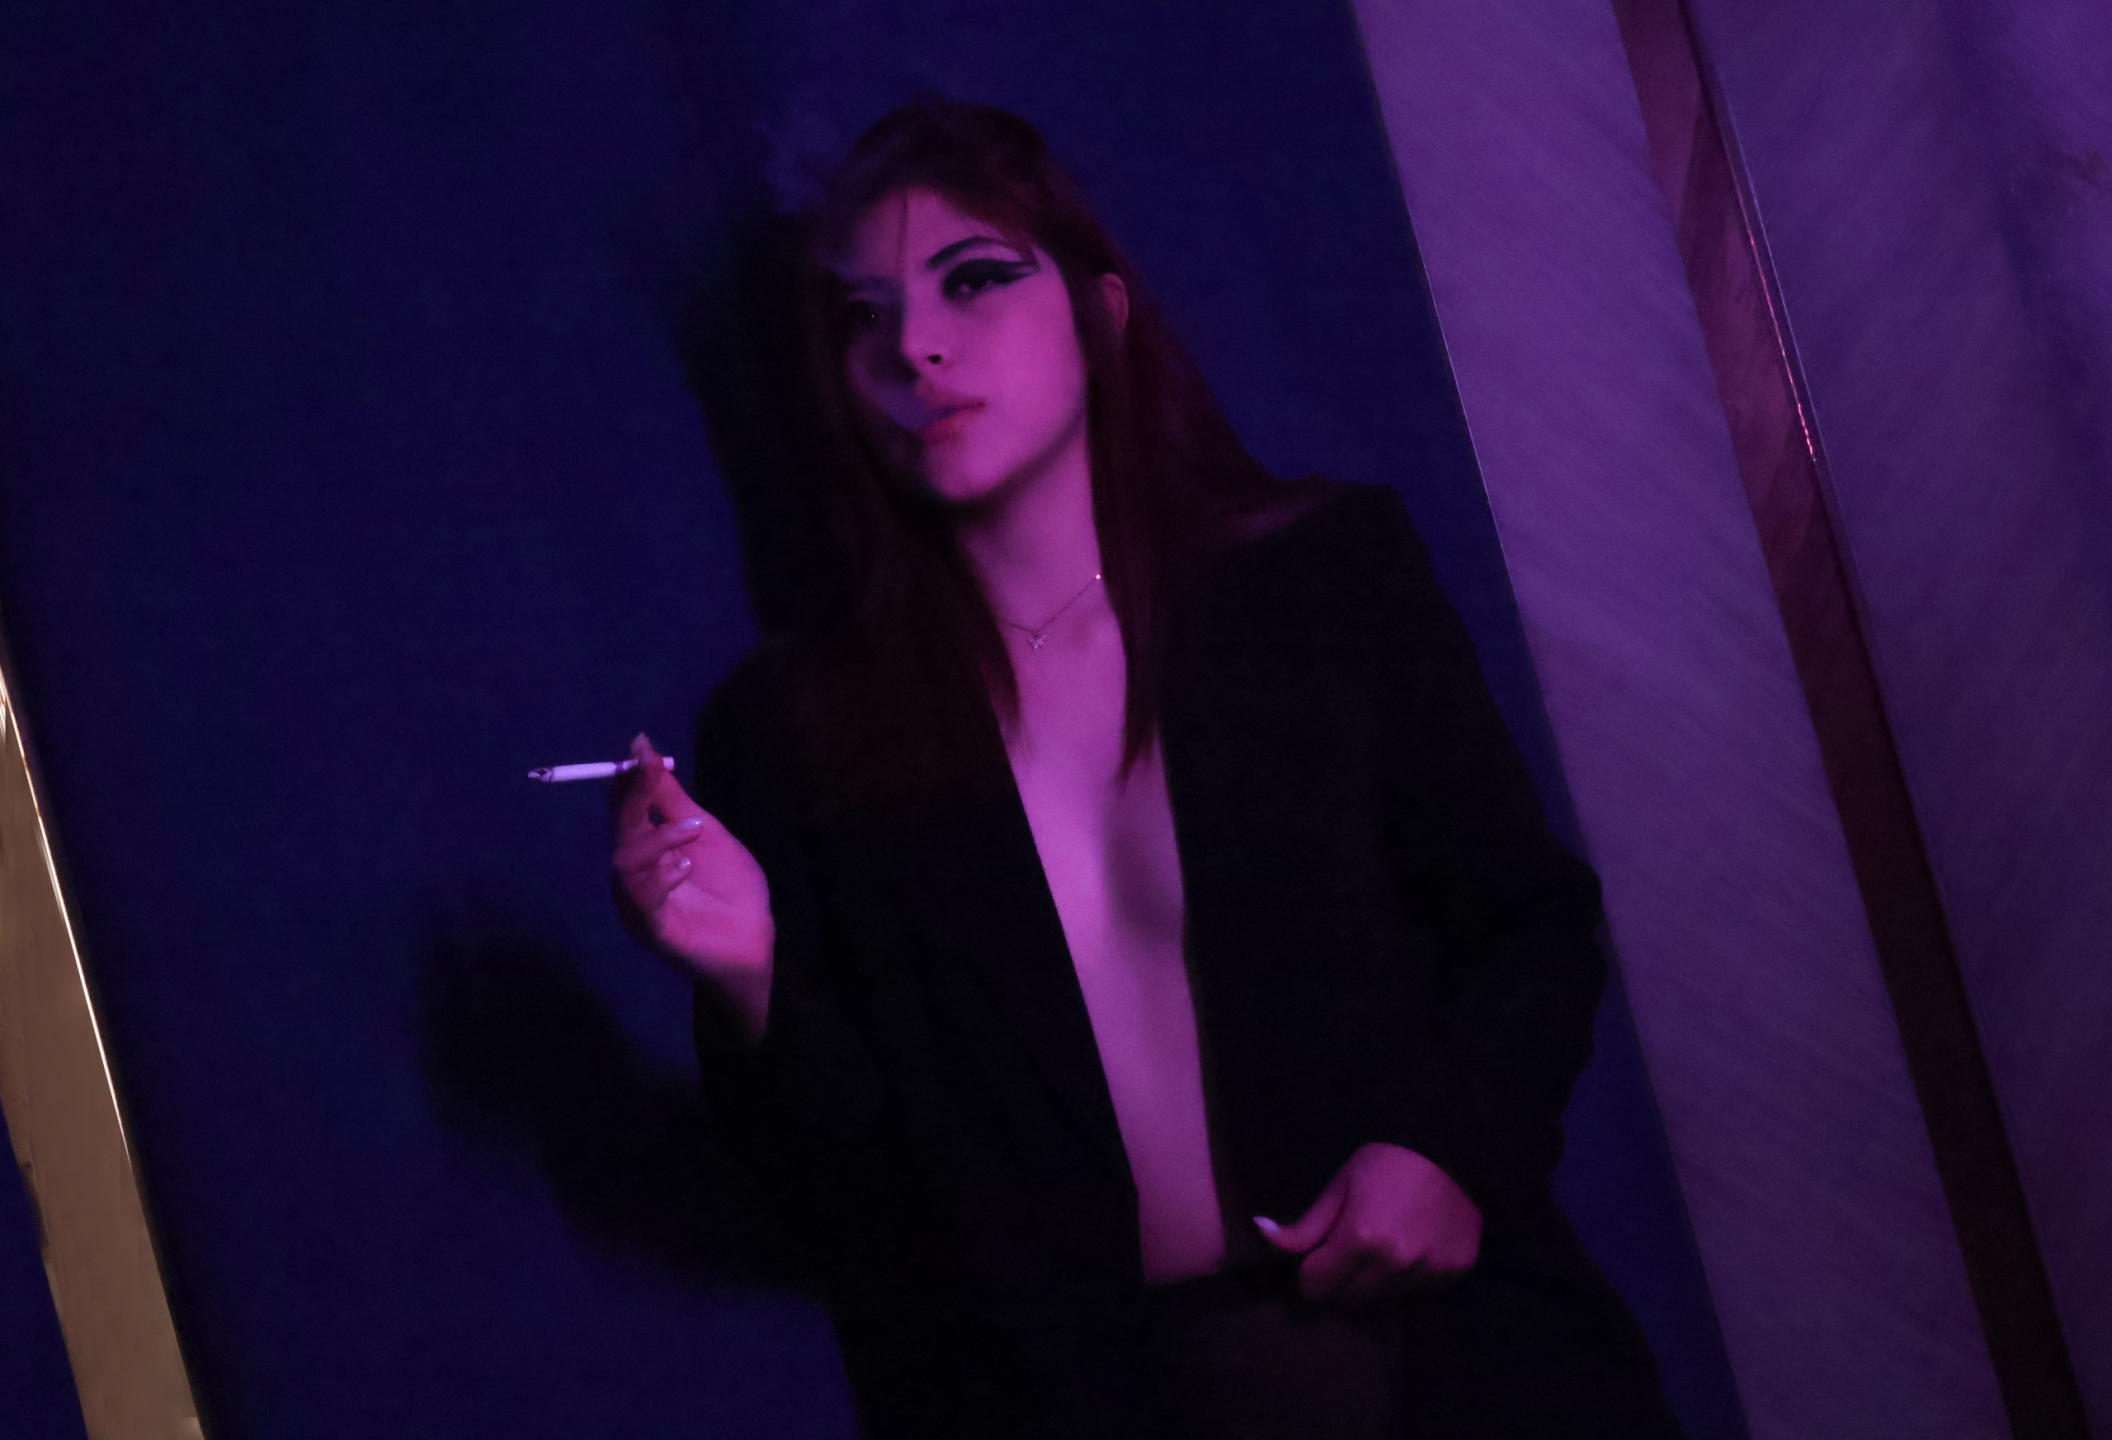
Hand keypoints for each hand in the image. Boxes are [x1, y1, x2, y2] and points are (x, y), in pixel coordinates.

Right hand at [610, 732, 774, 1038]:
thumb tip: (644, 748)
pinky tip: (684, 867)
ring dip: (658, 839)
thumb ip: (673, 798)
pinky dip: (660, 878)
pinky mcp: (653, 931)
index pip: (623, 809)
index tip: (640, 748)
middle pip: (620, 831)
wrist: (755, 941)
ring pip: (626, 864)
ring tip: (693, 829)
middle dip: (633, 796)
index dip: (627, 778)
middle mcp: (633, 876)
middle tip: (651, 769)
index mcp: (644, 850)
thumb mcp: (705, 832)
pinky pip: (642, 901)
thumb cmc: (730, 887)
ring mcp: (639, 905)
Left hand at [1253, 1142, 1481, 1306]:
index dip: (1307, 1274)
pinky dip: (1406, 1279)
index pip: (1314, 1288)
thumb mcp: (1340, 1184)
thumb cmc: (1388, 1158)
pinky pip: (1416, 1292)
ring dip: (1371, 1283)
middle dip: (1336, 1282)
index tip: (1315, 1257)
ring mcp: (1428, 1273)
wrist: (1453, 1146)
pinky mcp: (1455, 1273)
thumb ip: (1304, 1225)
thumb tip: (1259, 1232)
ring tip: (1380, 1245)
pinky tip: (1411, 1246)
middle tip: (1345, 1252)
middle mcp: (1395, 1265)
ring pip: (1381, 1301)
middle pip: (1346, 1302)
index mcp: (1360, 1239)